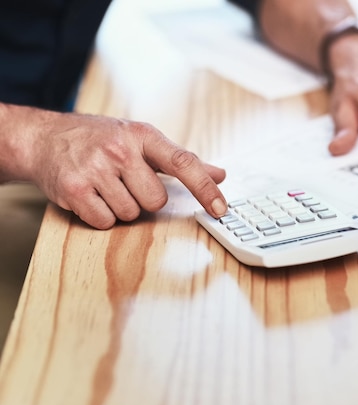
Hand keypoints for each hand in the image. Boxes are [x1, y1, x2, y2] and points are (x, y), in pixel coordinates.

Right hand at [12, 108, 226, 228]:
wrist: (43, 137)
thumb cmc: (99, 139)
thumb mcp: (142, 140)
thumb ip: (181, 161)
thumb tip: (220, 175)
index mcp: (143, 135)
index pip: (183, 163)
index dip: (205, 188)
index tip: (221, 208)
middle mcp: (120, 149)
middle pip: (156, 201)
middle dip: (143, 199)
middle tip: (124, 182)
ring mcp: (96, 168)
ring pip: (131, 214)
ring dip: (120, 207)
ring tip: (104, 185)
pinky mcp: (74, 189)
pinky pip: (104, 222)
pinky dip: (99, 216)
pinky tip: (90, 195)